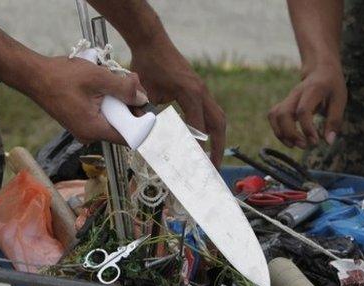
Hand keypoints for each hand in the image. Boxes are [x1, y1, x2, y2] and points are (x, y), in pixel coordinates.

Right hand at [30, 56, 147, 143]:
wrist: (33, 75)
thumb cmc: (61, 77)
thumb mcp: (98, 78)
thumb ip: (123, 89)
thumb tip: (142, 98)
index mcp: (94, 129)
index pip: (128, 137)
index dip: (141, 123)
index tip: (145, 105)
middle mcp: (89, 134)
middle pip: (121, 126)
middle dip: (131, 106)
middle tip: (133, 84)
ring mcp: (83, 129)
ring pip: (111, 118)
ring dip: (119, 101)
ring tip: (120, 81)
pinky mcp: (79, 120)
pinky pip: (100, 114)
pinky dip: (107, 101)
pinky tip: (106, 85)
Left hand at [130, 42, 225, 166]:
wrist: (151, 41)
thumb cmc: (147, 64)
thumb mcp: (145, 92)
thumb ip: (149, 115)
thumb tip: (147, 139)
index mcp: (191, 93)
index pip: (198, 127)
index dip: (197, 147)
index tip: (194, 164)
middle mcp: (202, 92)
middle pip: (218, 124)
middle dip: (218, 147)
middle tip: (213, 167)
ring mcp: (203, 90)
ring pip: (218, 118)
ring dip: (217, 138)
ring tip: (212, 157)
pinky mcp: (200, 89)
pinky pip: (211, 112)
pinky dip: (210, 127)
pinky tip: (203, 139)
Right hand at [268, 62, 345, 147]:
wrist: (321, 70)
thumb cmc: (332, 86)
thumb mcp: (339, 100)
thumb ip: (334, 121)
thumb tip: (328, 141)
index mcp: (312, 90)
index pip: (303, 111)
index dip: (307, 128)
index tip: (315, 141)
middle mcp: (296, 93)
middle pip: (283, 114)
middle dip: (290, 134)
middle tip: (304, 146)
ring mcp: (288, 98)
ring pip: (274, 116)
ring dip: (281, 134)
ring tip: (294, 145)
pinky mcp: (284, 104)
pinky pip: (273, 117)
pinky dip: (278, 130)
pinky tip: (289, 140)